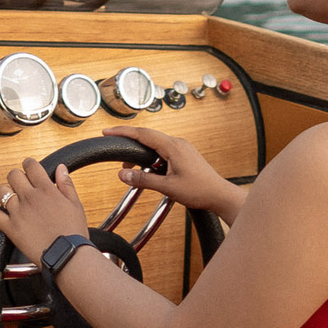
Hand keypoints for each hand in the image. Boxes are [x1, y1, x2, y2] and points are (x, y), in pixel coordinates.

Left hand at [0, 158, 93, 261]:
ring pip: (1, 191)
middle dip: (17, 177)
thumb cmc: (73, 232)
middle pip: (13, 175)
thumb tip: (60, 168)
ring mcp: (18, 212)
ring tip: (12, 198)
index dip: (29, 164)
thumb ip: (66, 184)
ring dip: (5, 192)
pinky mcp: (10, 228)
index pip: (30, 165)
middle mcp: (29, 198)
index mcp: (46, 190)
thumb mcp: (75, 204)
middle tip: (22, 184)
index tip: (30, 169)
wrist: (66, 255)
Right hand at [104, 125, 246, 223]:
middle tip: (114, 149)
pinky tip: (147, 169)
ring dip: (140, 153)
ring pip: (155, 144)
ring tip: (129, 168)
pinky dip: (150, 157)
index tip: (107, 132)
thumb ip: (143, 180)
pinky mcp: (184, 155)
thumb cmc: (199, 190)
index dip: (123, 132)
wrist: (219, 195)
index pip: (143, 134)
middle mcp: (178, 143)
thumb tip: (122, 175)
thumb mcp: (167, 187)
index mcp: (173, 147)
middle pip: (147, 136)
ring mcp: (182, 148)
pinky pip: (163, 150)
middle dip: (128, 142)